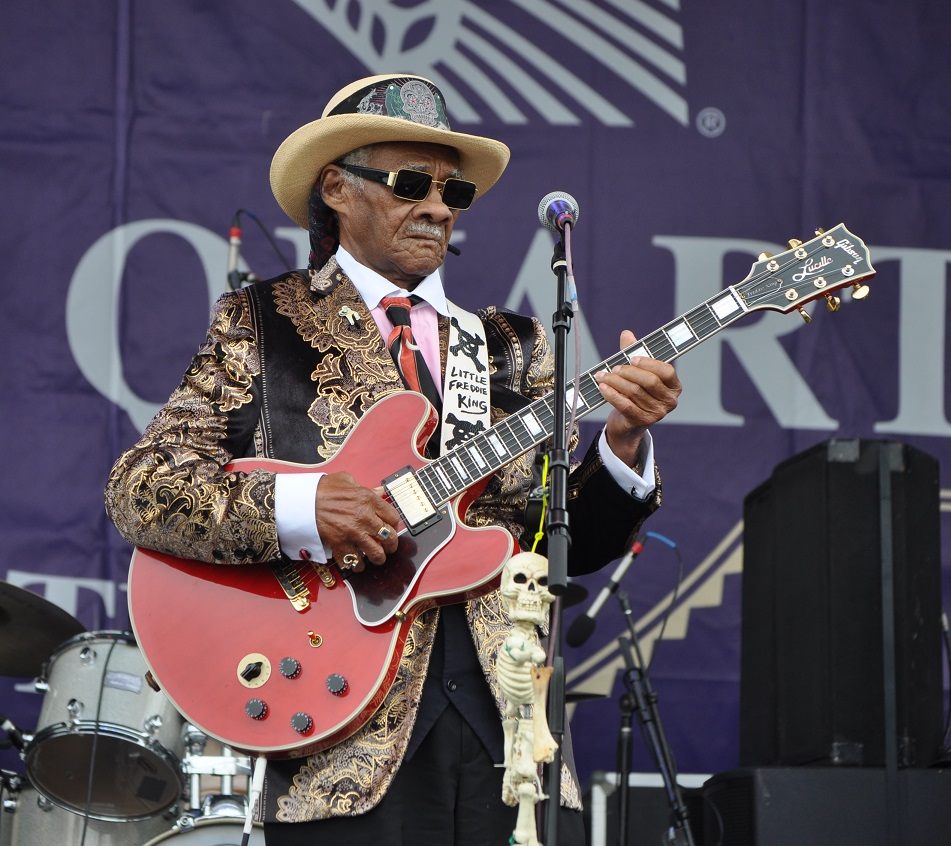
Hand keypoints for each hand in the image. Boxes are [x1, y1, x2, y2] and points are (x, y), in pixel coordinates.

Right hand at [315, 472, 400, 570]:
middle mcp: (364, 517)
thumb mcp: (347, 480)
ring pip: (376, 553)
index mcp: (368, 500)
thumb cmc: (323, 489)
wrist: (303, 501)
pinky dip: (357, 564)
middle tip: (389, 547)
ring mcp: (353, 533)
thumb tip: (380, 491)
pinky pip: (355, 561)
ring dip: (378, 558)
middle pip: (389, 537)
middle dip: (391, 544)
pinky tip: (358, 562)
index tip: (392, 527)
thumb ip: (366, 488)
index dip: (395, 524)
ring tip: (377, 558)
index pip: (393, 517)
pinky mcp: (340, 544)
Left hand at [595, 330, 681, 467]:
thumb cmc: (636, 392)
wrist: (628, 422)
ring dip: (615, 382)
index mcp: (674, 386)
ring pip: (635, 393)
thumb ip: (634, 352)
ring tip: (603, 376)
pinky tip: (603, 388)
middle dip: (629, 372)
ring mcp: (657, 413)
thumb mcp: (637, 372)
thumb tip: (626, 334)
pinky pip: (626, 406)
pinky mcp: (642, 422)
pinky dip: (612, 395)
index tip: (632, 358)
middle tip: (615, 368)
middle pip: (650, 382)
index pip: (667, 371)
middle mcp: (670, 401)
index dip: (649, 363)